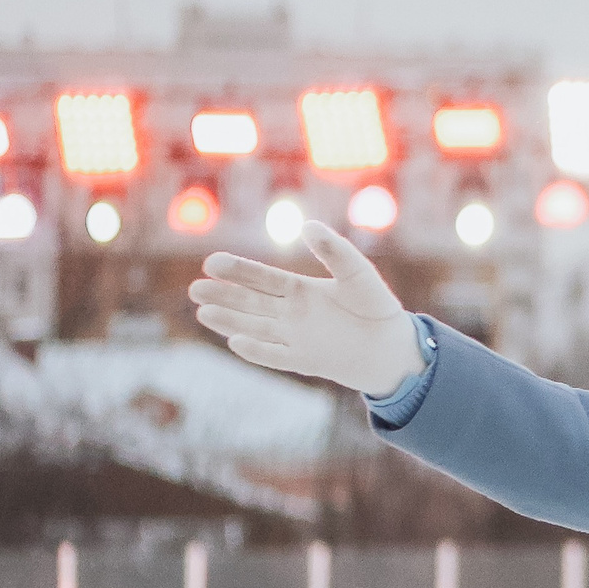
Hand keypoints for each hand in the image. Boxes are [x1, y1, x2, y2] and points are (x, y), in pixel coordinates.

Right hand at [188, 220, 424, 395]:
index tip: (211, 262)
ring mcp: (295, 339)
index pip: (263, 278)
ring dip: (230, 322)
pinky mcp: (304, 362)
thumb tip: (307, 225)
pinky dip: (258, 351)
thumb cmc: (375, 306)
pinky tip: (236, 342)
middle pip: (251, 304)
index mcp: (300, 290)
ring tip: (202, 313)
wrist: (393, 347)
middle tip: (194, 289)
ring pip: (256, 328)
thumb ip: (334, 251)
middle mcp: (291, 314)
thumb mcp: (357, 273)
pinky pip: (276, 357)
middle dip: (223, 296)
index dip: (238, 270)